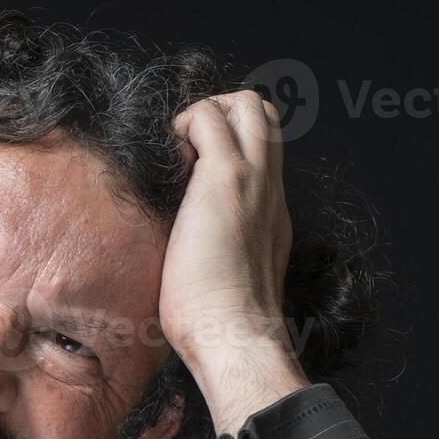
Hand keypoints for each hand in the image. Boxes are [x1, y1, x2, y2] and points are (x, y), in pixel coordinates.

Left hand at [160, 90, 310, 433]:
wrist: (234, 335)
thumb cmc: (218, 323)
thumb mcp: (226, 277)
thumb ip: (216, 252)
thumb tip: (181, 252)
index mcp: (270, 212)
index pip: (263, 150)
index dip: (228, 141)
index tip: (192, 163)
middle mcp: (269, 189)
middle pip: (264, 113)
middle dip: (221, 111)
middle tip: (186, 145)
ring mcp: (253, 179)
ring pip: (249, 104)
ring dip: (206, 112)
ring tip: (179, 151)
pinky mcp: (226, 178)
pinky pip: (208, 118)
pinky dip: (184, 125)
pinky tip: (168, 164)